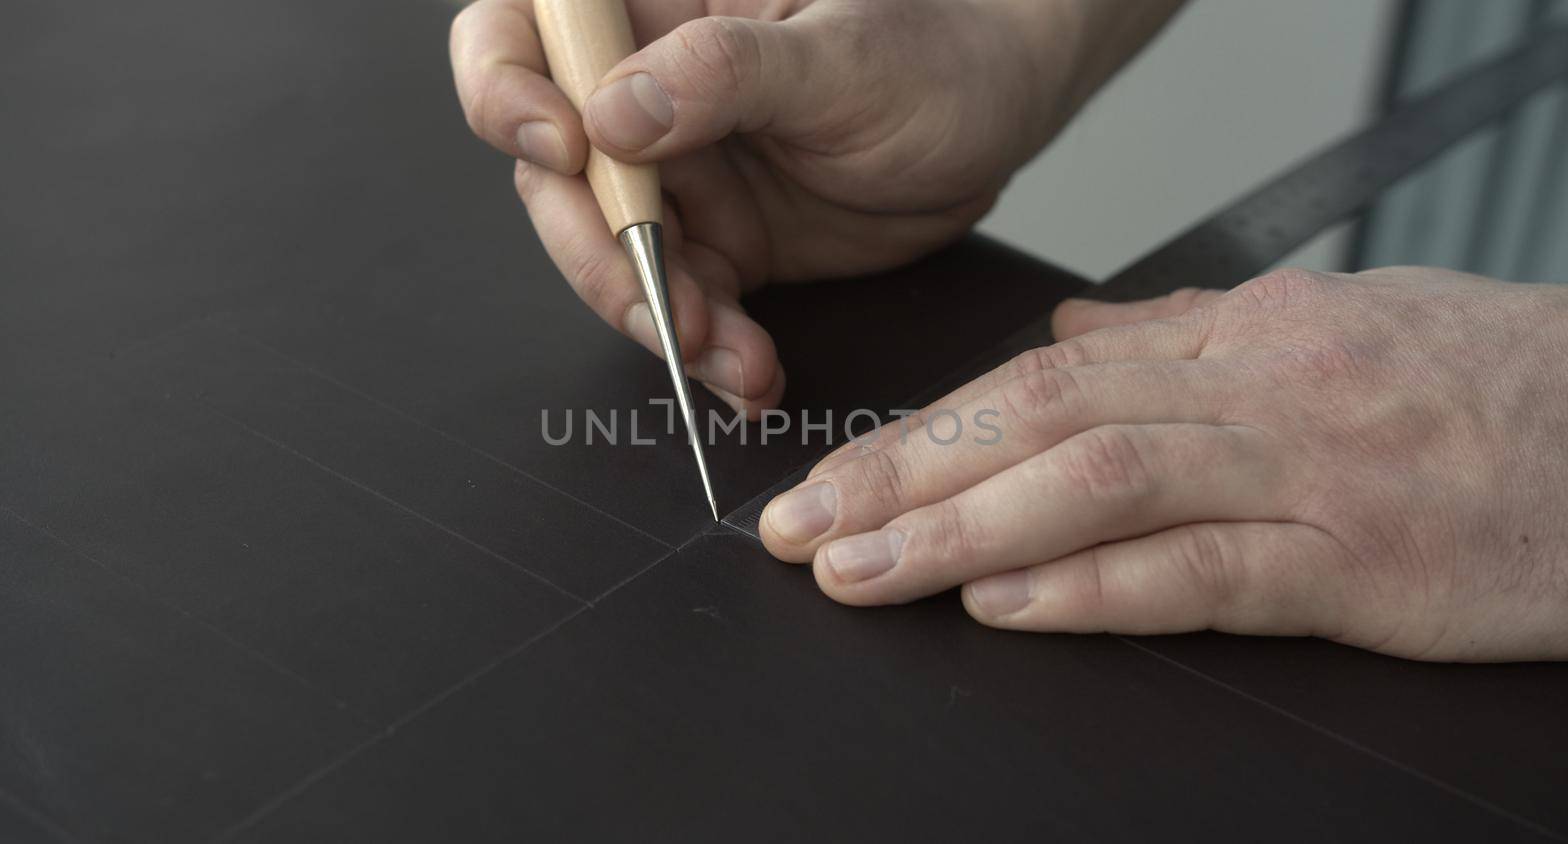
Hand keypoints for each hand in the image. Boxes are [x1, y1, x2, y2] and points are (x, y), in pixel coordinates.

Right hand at [450, 0, 1179, 415]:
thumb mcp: (843, 51)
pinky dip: (710, 353)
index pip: (521, 33)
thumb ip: (728, 72)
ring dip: (658, 318)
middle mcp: (645, 94)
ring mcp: (679, 176)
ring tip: (729, 355)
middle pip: (552, 175)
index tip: (569, 149)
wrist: (1002, 111)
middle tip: (660, 301)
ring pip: (612, 258)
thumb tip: (613, 112)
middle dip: (597, 251)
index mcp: (655, 10)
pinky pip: (683, 307)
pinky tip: (751, 374)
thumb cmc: (935, 46)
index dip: (507, 91)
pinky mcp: (721, 245)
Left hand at [760, 267, 1567, 661]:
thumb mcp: (1334, 325)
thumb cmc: (1489, 384)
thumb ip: (1190, 330)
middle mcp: (1258, 386)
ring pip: (1098, 480)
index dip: (927, 426)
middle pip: (1041, 418)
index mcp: (1244, 333)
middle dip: (903, 473)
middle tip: (799, 524)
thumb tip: (1070, 327)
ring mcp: (1308, 469)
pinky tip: (1001, 602)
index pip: (1045, 374)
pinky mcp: (1361, 558)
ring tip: (859, 567)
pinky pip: (1202, 569)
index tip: (840, 469)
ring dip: (959, 526)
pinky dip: (1090, 584)